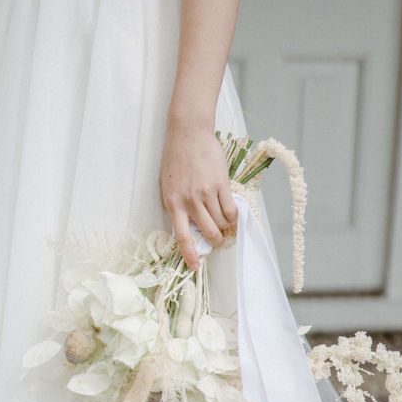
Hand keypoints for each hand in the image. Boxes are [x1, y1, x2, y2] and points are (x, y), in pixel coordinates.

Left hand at [159, 120, 237, 270]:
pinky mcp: (221, 184)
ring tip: (225, 227)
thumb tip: (190, 226)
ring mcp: (206, 193)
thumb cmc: (176, 160)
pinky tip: (232, 216)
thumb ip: (178, 206)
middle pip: (208, 233)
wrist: (188, 135)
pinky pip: (231, 209)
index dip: (190, 255)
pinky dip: (233, 217)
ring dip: (225, 229)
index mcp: (173, 203)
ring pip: (222, 223)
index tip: (196, 267)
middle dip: (216, 242)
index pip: (182, 237)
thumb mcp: (168, 186)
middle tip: (219, 242)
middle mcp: (190, 202)